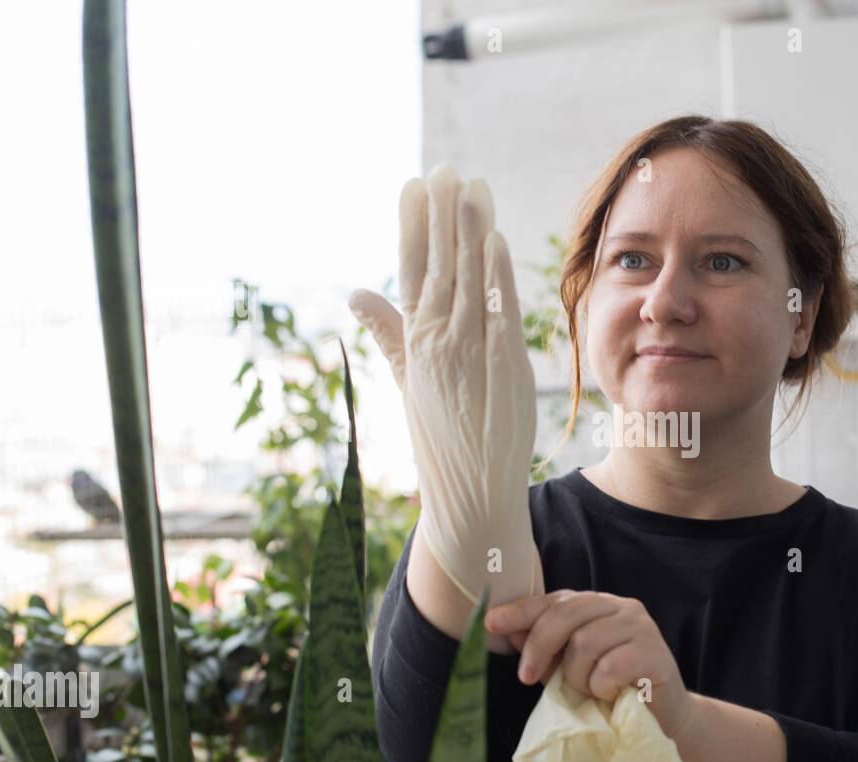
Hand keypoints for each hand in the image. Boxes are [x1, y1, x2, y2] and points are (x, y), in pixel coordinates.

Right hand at [348, 163, 538, 605]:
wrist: (470, 497)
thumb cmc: (442, 441)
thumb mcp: (408, 383)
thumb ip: (388, 334)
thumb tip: (356, 292)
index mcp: (415, 345)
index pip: (411, 274)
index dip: (413, 228)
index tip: (414, 185)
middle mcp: (437, 343)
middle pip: (438, 267)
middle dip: (440, 217)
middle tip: (443, 168)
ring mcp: (468, 354)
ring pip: (467, 280)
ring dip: (468, 231)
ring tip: (469, 185)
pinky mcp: (501, 367)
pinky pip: (498, 310)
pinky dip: (495, 273)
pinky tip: (493, 238)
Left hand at [484, 590, 694, 739]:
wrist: (662, 721)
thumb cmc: (612, 694)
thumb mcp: (569, 670)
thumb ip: (544, 650)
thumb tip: (507, 630)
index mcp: (597, 605)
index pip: (554, 600)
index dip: (521, 611)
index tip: (491, 623)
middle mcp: (620, 606)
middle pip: (566, 614)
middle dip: (540, 646)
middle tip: (527, 677)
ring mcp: (640, 626)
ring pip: (585, 642)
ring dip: (577, 677)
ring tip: (589, 692)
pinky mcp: (654, 652)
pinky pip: (610, 666)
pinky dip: (601, 687)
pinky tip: (609, 695)